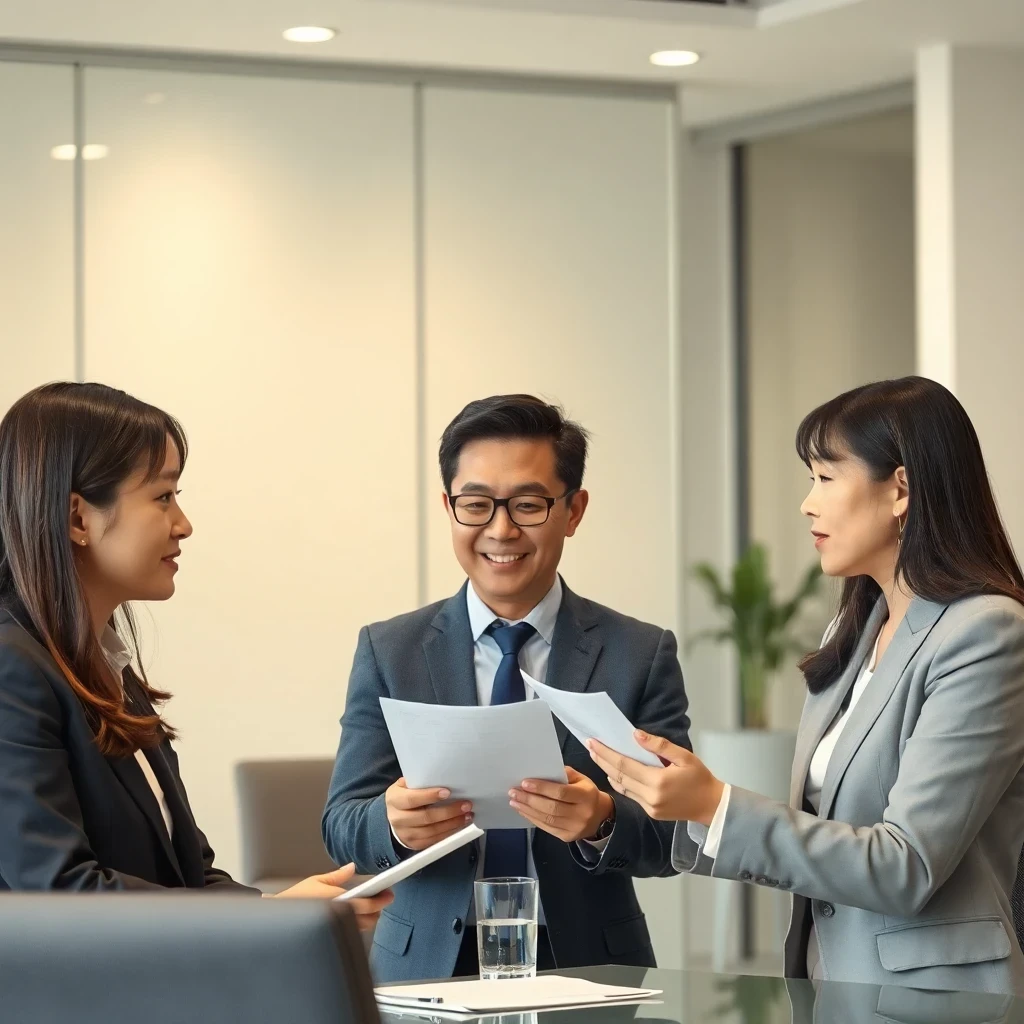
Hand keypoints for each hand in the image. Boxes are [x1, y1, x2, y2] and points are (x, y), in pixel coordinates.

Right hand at [272, 864, 393, 931]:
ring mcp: (334, 927)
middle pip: (368, 920)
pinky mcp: (331, 933)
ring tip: (371, 907)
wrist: (277, 917)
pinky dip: (358, 924)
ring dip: (369, 918)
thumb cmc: (294, 899)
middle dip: (377, 911)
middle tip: (382, 899)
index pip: (366, 904)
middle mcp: (337, 916)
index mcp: (336, 901)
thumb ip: (337, 876)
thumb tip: (351, 867)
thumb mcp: (317, 881)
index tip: (389, 894)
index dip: (380, 900)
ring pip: (361, 927)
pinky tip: (358, 916)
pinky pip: (351, 932)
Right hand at [386, 777, 472, 851]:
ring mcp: (406, 834)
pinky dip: (449, 832)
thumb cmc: (403, 797)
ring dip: (453, 823)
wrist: (393, 818)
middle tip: (466, 805)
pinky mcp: (415, 844)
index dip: (430, 796)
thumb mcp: (404, 785)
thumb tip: (440, 777)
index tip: (448, 792)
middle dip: (449, 811)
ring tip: (468, 815)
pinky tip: (460, 825)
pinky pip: (435, 840)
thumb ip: (417, 782)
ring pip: (433, 831)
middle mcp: (399, 819)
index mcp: (395, 800)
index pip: (412, 799)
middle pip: (426, 817)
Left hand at [509, 767, 614, 842]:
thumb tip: (540, 772)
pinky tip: (523, 811)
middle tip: (513, 792)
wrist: (600, 815)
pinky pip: (547, 828)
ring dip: (527, 810)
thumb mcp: (580, 779)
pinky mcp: (567, 837)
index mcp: (586, 796)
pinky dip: (532, 819)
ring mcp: (574, 828)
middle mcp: (582, 814)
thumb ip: (563, 774)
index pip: (561, 792)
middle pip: (551, 808)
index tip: (524, 783)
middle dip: (530, 799)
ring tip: (514, 801)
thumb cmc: (586, 793)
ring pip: (547, 820)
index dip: (542, 788)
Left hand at [588, 731, 724, 824]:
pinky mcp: (651, 813)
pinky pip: (630, 795)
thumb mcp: (684, 756)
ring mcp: (649, 807)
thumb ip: (659, 746)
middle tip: (589, 745)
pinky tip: (613, 773)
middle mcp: (650, 796)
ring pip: (622, 787)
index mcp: (658, 781)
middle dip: (602, 760)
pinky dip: (620, 783)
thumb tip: (636, 735)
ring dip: (608, 771)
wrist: (712, 806)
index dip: (606, 753)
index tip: (593, 742)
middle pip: (618, 776)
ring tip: (597, 756)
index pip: (624, 765)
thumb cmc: (700, 778)